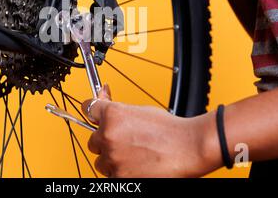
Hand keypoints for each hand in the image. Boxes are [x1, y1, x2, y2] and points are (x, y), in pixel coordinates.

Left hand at [82, 85, 221, 177]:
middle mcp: (108, 136)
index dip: (92, 112)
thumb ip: (118, 110)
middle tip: (124, 141)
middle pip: (93, 140)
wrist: (188, 148)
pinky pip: (111, 175)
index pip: (88, 109)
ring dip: (112, 158)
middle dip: (105, 140)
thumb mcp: (141, 110)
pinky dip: (121, 172)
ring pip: (101, 161)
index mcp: (113, 115)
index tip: (93, 114)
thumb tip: (103, 100)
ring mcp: (113, 158)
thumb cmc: (169, 130)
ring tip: (134, 155)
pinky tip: (136, 165)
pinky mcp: (120, 177)